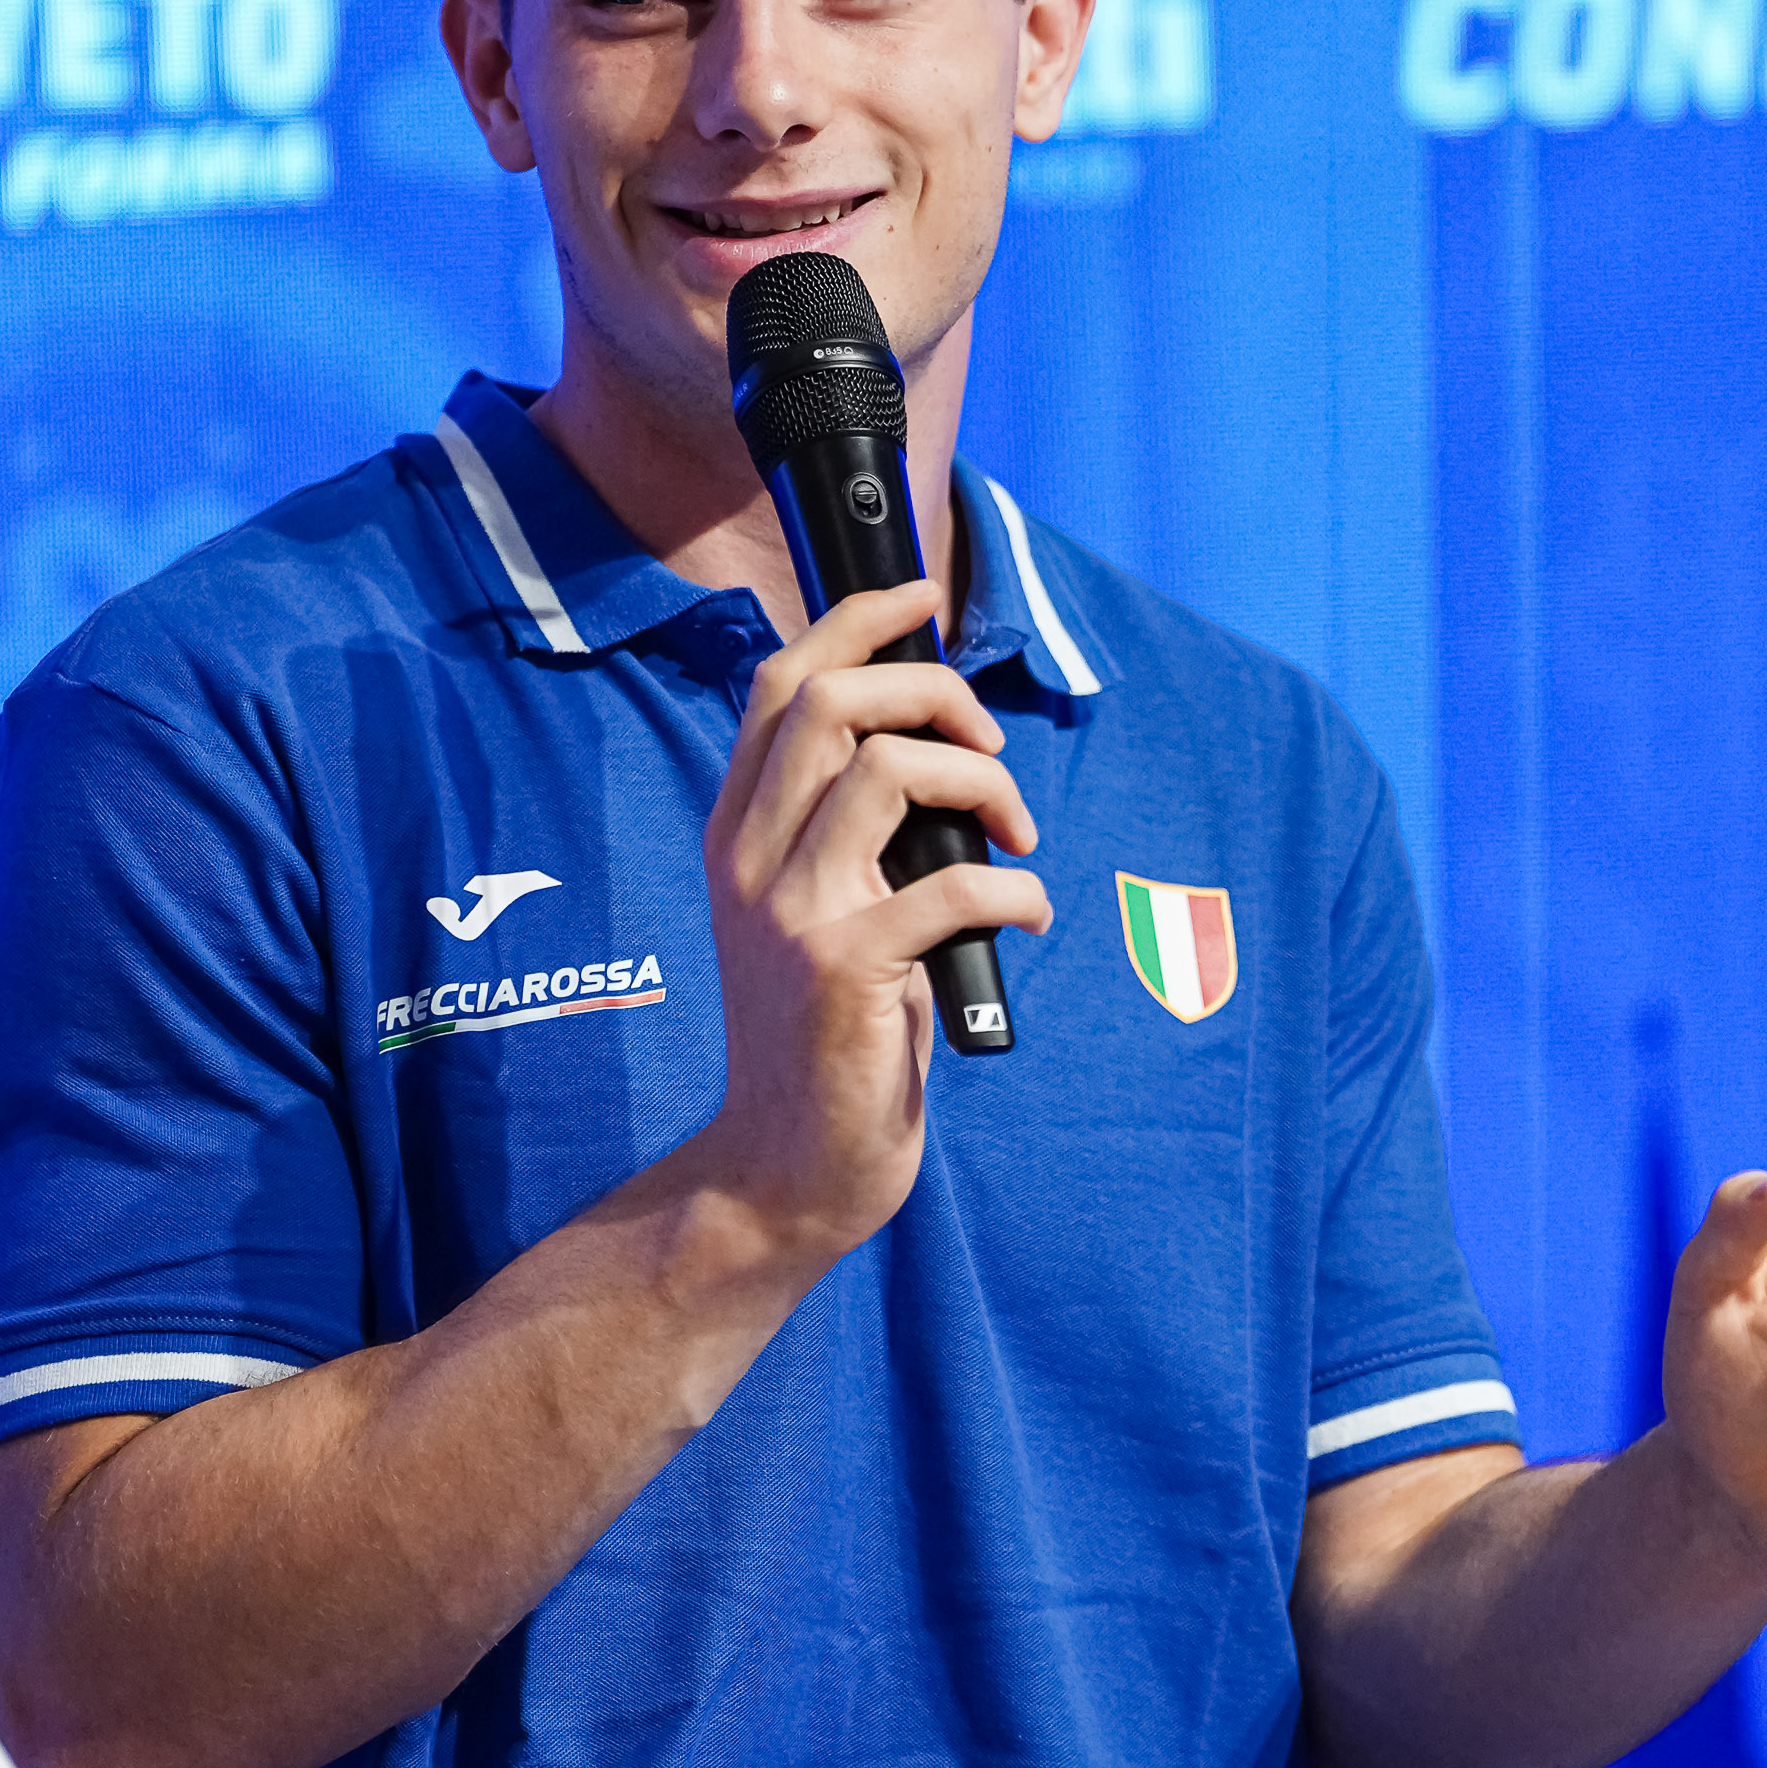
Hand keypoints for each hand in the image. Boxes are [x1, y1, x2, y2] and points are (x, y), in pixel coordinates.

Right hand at [698, 580, 1050, 1251]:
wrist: (782, 1173)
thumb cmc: (826, 1041)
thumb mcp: (815, 916)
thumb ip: (848, 836)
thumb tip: (940, 748)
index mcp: (737, 836)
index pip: (777, 684)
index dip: (854, 620)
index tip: (921, 594)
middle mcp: (748, 860)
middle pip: (825, 700)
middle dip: (928, 689)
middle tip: (989, 745)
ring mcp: (789, 912)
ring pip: (884, 769)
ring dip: (980, 783)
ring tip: (1016, 838)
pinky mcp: (841, 970)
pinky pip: (950, 884)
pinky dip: (1014, 891)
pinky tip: (1029, 918)